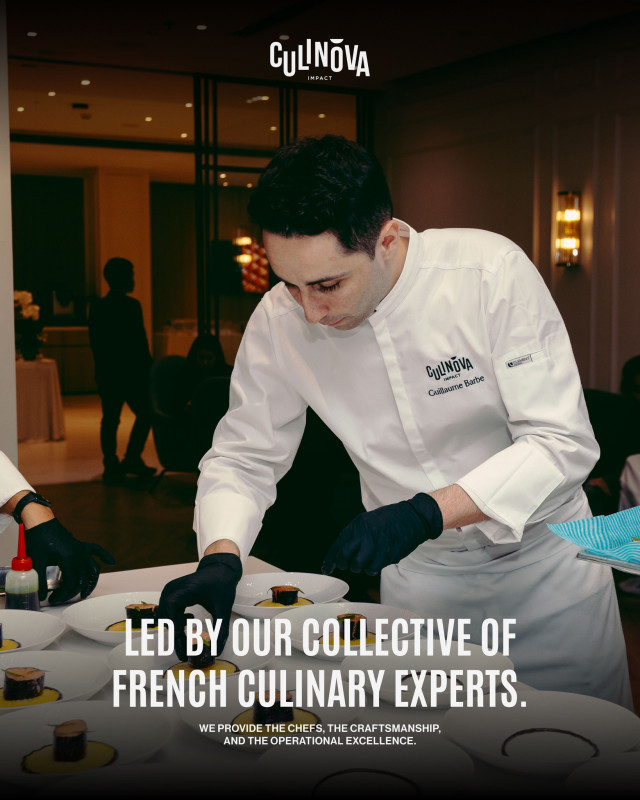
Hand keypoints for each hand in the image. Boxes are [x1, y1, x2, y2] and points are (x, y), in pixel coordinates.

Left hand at [25, 519, 115, 603]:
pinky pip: (97, 551)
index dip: (63, 594)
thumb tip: (41, 597)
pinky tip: (111, 562)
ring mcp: (82, 549)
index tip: (53, 599)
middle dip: (72, 592)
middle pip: (82, 579)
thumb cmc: (38, 540)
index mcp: (69, 559)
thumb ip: (39, 581)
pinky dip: (105, 556)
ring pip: (93, 569)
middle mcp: (79, 554)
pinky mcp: (81, 545)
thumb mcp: (37, 562)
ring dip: (91, 582)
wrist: (41, 523)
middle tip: (61, 598)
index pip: (71, 582)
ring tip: (85, 593)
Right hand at [157, 553, 241, 661]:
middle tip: (187, 646)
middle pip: (165, 618)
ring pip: (164, 615)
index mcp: (184, 591)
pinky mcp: (171, 592)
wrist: (221, 568)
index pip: (171, 617)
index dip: (175, 637)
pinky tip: (188, 619)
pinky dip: (174, 619)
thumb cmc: (221, 584)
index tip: (183, 651)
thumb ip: (220, 631)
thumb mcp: (223, 609)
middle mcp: (173, 589)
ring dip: (174, 626)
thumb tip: (216, 651)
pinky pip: (166, 610)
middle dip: (175, 634)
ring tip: (189, 626)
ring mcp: (170, 589)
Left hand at [322, 493, 442, 575]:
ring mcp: (376, 545)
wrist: (413, 517)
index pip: (338, 544)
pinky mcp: (387, 554)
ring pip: (358, 566)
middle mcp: (365, 534)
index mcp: (358, 524)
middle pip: (345, 557)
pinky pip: (373, 568)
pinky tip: (376, 563)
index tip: (327, 568)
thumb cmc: (390, 519)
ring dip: (359, 568)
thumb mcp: (368, 521)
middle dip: (344, 564)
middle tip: (348, 565)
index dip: (330, 559)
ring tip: (365, 563)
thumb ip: (356, 535)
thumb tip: (343, 553)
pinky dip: (372, 569)